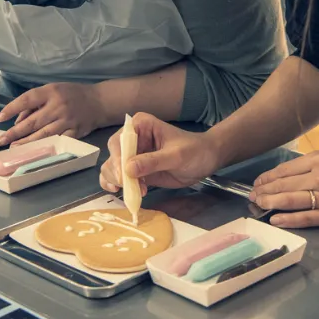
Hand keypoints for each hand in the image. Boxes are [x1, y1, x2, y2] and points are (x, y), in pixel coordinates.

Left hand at [0, 82, 105, 145]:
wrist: (100, 102)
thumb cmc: (72, 94)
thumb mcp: (53, 90)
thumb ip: (35, 103)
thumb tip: (17, 121)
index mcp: (51, 92)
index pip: (27, 99)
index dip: (12, 108)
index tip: (0, 118)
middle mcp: (58, 106)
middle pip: (32, 121)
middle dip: (15, 132)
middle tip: (2, 141)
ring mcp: (67, 120)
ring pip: (43, 134)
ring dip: (26, 142)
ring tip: (13, 148)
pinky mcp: (75, 132)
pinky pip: (57, 141)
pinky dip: (45, 147)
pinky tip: (35, 153)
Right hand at [99, 113, 220, 193]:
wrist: (206, 160)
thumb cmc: (194, 151)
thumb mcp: (176, 156)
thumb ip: (153, 161)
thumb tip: (128, 169)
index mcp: (140, 125)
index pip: (120, 140)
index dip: (118, 157)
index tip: (123, 174)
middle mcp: (132, 138)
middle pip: (113, 155)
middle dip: (117, 173)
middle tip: (129, 187)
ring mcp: (132, 155)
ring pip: (112, 168)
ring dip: (118, 182)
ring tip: (135, 191)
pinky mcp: (135, 170)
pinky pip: (119, 178)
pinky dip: (118, 186)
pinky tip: (125, 194)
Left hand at [249, 151, 318, 227]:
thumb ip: (314, 165)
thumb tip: (288, 176)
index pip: (286, 169)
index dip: (268, 177)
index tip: (257, 182)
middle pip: (284, 185)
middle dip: (264, 191)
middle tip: (251, 196)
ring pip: (291, 200)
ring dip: (271, 203)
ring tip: (258, 205)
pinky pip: (307, 218)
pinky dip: (289, 219)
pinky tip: (276, 219)